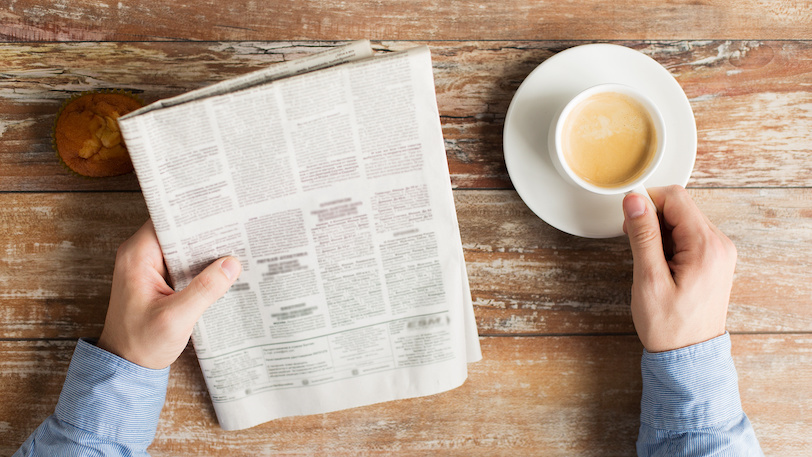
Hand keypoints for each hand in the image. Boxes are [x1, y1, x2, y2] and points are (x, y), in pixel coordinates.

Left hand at [97, 220, 241, 368]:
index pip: (169, 220)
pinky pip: (182, 262)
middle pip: (178, 231)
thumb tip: (232, 264)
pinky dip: (200, 265)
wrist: (125, 366)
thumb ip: (205, 289)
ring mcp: (148, 267)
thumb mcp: (176, 317)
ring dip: (205, 250)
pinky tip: (221, 269)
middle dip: (206, 233)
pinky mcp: (157, 279)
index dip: (195, 216)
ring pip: (182, 247)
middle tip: (236, 231)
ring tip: (234, 248)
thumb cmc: (141, 343)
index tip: (222, 214)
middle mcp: (140, 255)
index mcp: (137, 256)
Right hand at [622, 185, 736, 352]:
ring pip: (682, 220)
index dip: (646, 202)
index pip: (675, 197)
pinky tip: (660, 266)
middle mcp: (719, 244)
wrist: (689, 358)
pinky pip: (688, 236)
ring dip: (659, 232)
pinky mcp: (713, 260)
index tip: (628, 221)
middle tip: (636, 247)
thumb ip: (642, 235)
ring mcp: (719, 252)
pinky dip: (668, 243)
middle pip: (680, 206)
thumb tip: (634, 200)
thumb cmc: (669, 326)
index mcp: (706, 246)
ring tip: (650, 263)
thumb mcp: (649, 279)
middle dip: (651, 218)